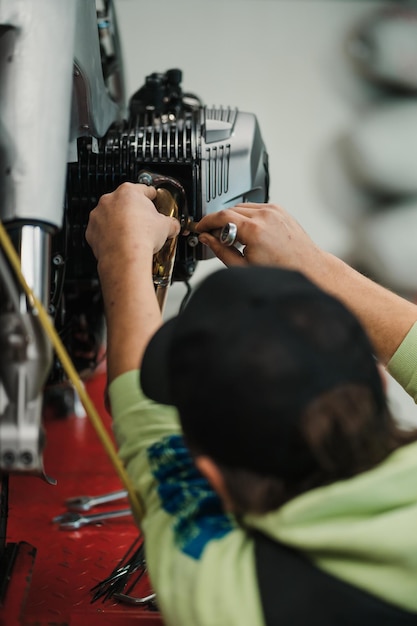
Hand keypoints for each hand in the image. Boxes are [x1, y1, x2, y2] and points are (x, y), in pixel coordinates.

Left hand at [85, 182, 180, 380]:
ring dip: (133, 237)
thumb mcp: (170, 234)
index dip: (159, 201)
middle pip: (130, 210)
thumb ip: (177, 231)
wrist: (127, 269)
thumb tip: (189, 240)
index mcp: (129, 196)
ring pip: (119, 228)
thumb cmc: (145, 249)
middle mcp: (110, 208)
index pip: (146, 192)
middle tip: (157, 232)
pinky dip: (123, 251)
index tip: (163, 206)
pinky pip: (112, 245)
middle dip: (144, 221)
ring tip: (149, 250)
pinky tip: (137, 261)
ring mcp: (100, 227)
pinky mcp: (95, 246)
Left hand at [86, 182, 179, 266]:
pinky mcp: (91, 231)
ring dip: (119, 223)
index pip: (143, 190)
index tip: (153, 200)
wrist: (125, 256)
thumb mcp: (166, 226)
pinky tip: (120, 243)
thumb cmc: (142, 237)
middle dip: (134, 212)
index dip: (151, 196)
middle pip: (125, 202)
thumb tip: (173, 226)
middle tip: (144, 223)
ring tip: (131, 235)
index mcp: (129, 192)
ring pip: (110, 216)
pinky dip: (109, 236)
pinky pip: (102, 231)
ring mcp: (98, 215)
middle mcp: (110, 200)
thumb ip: (170, 223)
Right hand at [197, 203, 322, 273]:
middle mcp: (265, 216)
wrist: (308, 268)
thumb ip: (221, 250)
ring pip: (243, 207)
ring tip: (235, 237)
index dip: (206, 221)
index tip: (201, 227)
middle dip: (219, 221)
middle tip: (215, 236)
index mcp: (254, 230)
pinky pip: (256, 208)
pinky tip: (249, 232)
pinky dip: (248, 217)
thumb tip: (207, 240)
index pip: (221, 216)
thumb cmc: (281, 271)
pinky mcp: (280, 210)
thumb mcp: (243, 266)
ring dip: (234, 218)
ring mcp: (274, 211)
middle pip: (230, 210)